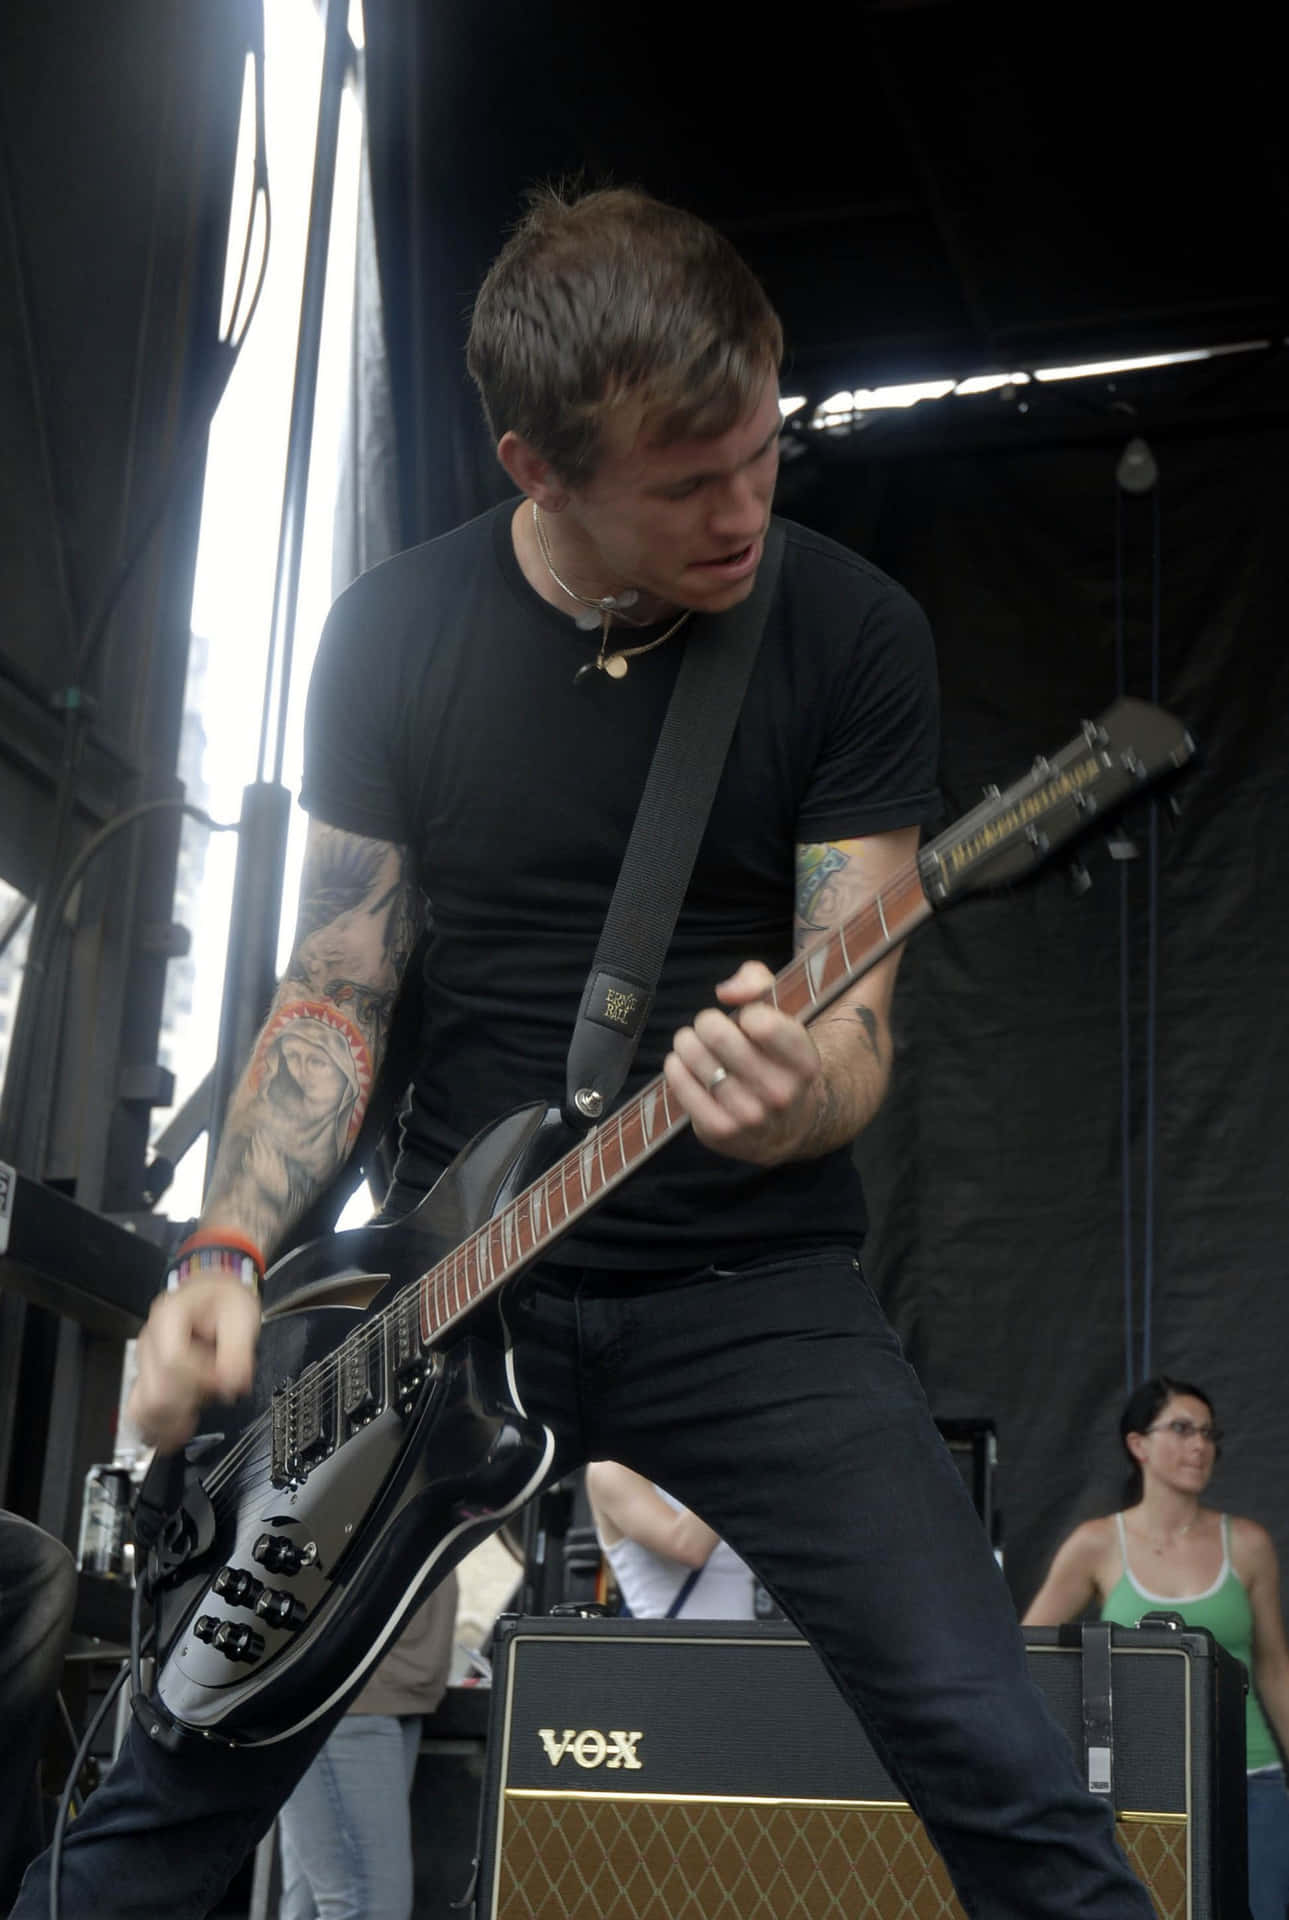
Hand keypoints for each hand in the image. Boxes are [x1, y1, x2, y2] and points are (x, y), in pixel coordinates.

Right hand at [127, 1275, 261, 1453]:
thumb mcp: (242, 1313)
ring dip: (175, 1418)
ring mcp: (144, 1362)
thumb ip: (239, 1351)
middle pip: (157, 1392)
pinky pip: (140, 1413)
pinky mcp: (146, 1379)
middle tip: (217, 1391)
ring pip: (144, 1409)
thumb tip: (233, 1385)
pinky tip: (181, 1427)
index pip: (173, 1361)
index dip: (203, 1378)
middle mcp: (150, 1341)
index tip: (226, 1381)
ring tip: (199, 1410)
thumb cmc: (224, 1301)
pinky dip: (161, 1426)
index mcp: (168, 1316)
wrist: (212, 1296)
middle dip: (192, 1399)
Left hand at [664, 960, 824, 1165]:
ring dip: (686, 1043)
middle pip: (718, 1035)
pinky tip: (681, 1063)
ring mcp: (750, 1116)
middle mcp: (781, 1093)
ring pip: (695, 1058)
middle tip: (708, 1027)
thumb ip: (758, 982)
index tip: (746, 1021)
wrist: (786, 1126)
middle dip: (706, 1022)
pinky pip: (681, 1087)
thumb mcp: (783, 1016)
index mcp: (804, 1062)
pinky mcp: (720, 1132)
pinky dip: (675, 1067)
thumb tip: (726, 992)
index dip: (745, 1012)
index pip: (760, 1022)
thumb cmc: (776, 1059)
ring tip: (692, 1043)